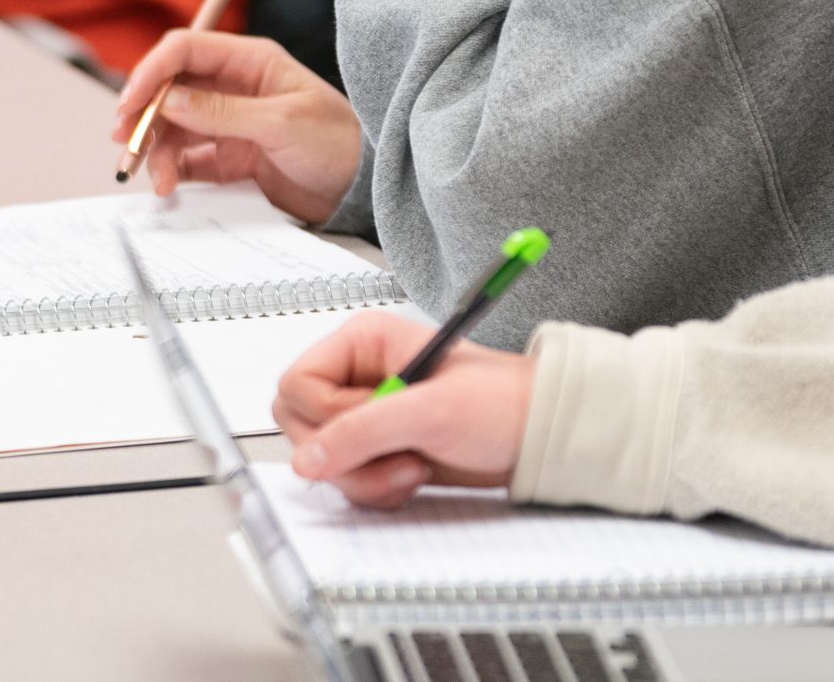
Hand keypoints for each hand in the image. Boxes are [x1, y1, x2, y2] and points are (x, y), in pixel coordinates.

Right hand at [110, 30, 362, 223]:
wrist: (364, 189)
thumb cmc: (338, 143)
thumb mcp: (281, 123)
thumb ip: (223, 112)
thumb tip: (169, 100)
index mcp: (249, 61)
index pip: (185, 51)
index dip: (152, 72)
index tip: (130, 102)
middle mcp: (233, 87)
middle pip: (171, 90)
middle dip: (144, 115)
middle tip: (126, 142)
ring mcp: (229, 122)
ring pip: (174, 127)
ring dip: (157, 149)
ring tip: (156, 180)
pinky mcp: (231, 157)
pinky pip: (188, 158)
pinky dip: (172, 170)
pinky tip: (168, 185)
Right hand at [273, 311, 534, 508]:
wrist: (536, 437)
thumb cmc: (498, 404)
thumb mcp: (430, 412)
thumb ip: (362, 432)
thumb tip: (306, 460)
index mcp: (361, 343)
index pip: (296, 385)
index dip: (326, 416)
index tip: (370, 426)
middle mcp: (356, 376)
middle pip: (301, 426)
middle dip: (347, 454)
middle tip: (395, 452)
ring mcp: (365, 415)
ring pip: (322, 460)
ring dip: (367, 476)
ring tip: (414, 467)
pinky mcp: (377, 449)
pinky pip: (346, 479)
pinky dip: (376, 488)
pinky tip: (414, 475)